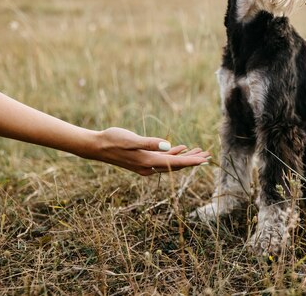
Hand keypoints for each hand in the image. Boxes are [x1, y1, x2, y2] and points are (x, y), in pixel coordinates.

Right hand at [84, 127, 210, 175]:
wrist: (97, 146)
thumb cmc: (113, 140)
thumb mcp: (131, 139)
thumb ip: (150, 143)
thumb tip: (169, 146)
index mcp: (148, 161)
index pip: (175, 163)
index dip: (192, 161)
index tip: (205, 160)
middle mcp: (149, 166)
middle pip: (176, 165)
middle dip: (193, 160)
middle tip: (208, 155)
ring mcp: (146, 165)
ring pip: (171, 162)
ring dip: (185, 157)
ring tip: (199, 151)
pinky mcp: (143, 160)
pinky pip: (162, 159)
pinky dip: (173, 154)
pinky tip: (180, 148)